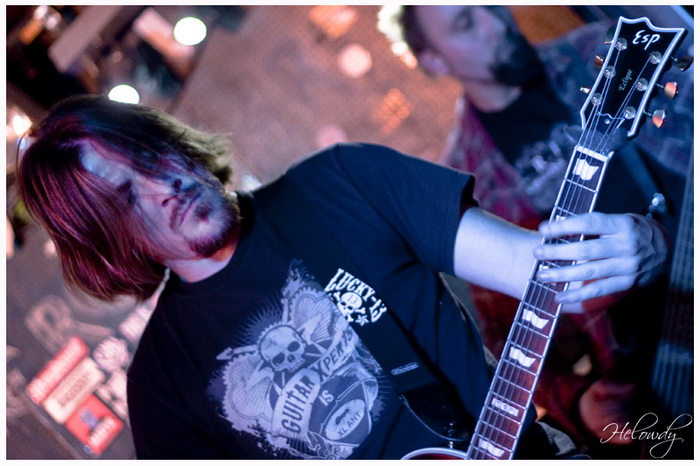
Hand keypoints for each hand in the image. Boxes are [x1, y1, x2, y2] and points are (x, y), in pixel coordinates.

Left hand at [532, 212, 669, 303]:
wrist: (665, 249)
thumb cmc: (629, 231)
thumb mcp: (617, 221)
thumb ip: (591, 226)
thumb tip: (554, 228)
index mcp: (622, 224)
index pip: (589, 223)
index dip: (564, 226)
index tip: (543, 229)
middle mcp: (627, 245)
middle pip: (587, 250)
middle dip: (558, 252)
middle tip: (537, 253)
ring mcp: (629, 266)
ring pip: (590, 272)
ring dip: (562, 275)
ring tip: (541, 275)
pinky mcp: (628, 283)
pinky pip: (599, 291)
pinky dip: (577, 295)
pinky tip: (558, 297)